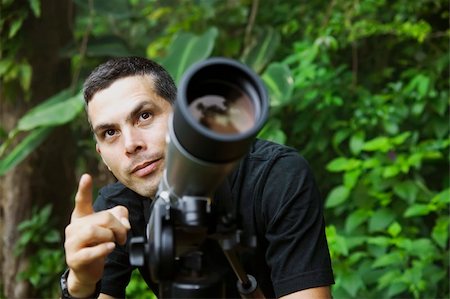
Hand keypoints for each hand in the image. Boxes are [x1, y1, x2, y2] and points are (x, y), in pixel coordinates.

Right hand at [64, 174, 130, 296]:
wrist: (87, 271)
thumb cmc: (98, 245)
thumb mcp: (111, 228)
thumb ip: (120, 217)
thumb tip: (124, 222)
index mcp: (81, 217)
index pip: (82, 201)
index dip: (84, 189)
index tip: (86, 176)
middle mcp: (73, 228)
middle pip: (102, 217)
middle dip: (118, 226)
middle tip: (123, 236)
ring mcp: (71, 243)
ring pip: (93, 231)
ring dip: (111, 236)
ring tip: (114, 242)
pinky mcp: (74, 258)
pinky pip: (91, 251)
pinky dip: (104, 248)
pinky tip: (110, 247)